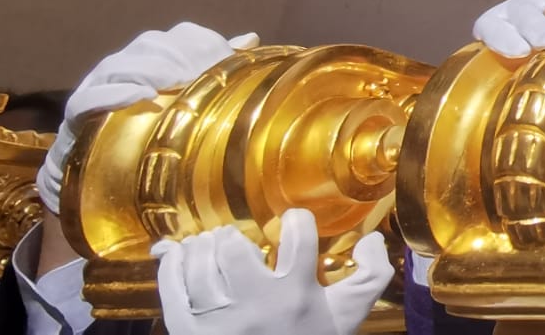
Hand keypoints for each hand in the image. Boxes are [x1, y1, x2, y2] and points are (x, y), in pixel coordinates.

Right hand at [38, 23, 257, 215]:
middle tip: (202, 71)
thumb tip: (249, 38)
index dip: (202, 42)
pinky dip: (112, 94)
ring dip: (150, 69)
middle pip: (150, 46)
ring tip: (175, 81)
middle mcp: (124, 67)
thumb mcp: (188, 105)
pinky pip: (87, 98)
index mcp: (153, 61)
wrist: (98, 181)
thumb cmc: (152, 137)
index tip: (225, 56)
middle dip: (179, 55)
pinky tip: (140, 95)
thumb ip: (215, 71)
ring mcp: (96, 88)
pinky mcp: (76, 116)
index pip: (178, 36)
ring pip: (118, 64)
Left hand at [152, 208, 392, 334]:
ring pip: (200, 266)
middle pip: (233, 250)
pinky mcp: (188, 332)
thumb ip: (370, 276)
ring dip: (200, 247)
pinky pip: (172, 289)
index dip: (297, 221)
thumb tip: (373, 238)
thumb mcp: (346, 317)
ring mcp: (218, 320)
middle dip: (232, 236)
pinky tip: (176, 254)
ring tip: (207, 244)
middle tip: (233, 237)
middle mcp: (256, 306)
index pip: (299, 239)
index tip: (293, 222)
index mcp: (297, 296)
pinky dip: (171, 265)